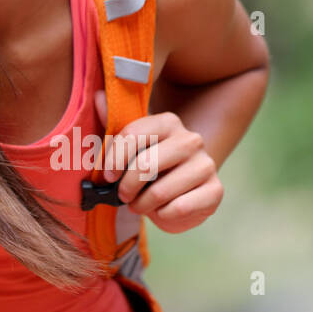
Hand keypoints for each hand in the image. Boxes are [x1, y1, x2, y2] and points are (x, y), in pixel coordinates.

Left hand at [96, 90, 223, 233]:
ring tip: (139, 204)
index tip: (107, 176)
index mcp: (168, 122)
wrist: (180, 193)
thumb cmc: (150, 167)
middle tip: (123, 195)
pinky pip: (179, 208)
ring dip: (142, 204)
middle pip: (145, 164)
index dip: (114, 159)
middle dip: (127, 186)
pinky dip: (162, 215)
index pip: (132, 135)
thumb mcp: (130, 146)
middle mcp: (191, 139)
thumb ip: (113, 123)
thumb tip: (97, 96)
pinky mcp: (215, 191)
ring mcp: (206, 165)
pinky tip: (161, 210)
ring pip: (161, 191)